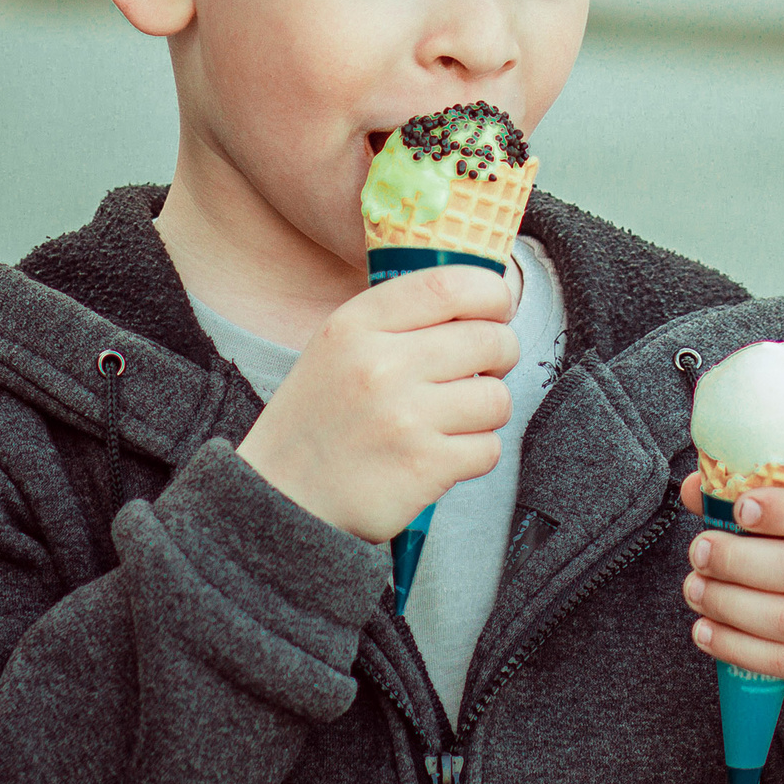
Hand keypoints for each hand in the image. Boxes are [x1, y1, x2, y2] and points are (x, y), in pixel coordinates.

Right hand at [237, 266, 518, 543]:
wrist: (281, 499)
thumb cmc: (320, 420)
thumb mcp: (337, 347)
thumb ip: (399, 319)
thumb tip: (483, 298)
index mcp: (356, 324)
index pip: (450, 284)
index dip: (492, 294)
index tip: (498, 309)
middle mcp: (380, 365)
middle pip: (489, 340)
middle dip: (502, 354)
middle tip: (484, 370)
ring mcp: (403, 418)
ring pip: (497, 398)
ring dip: (487, 411)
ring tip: (455, 418)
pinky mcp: (423, 467)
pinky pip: (489, 448)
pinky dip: (475, 454)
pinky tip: (442, 455)